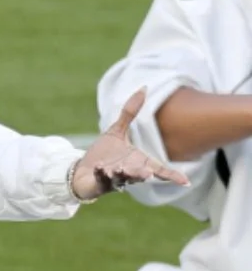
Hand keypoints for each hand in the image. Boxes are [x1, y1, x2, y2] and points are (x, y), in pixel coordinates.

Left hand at [72, 88, 190, 200]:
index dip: (172, 176)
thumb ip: (129, 113)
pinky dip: (101, 173)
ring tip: (121, 169)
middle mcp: (129, 172)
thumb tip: (143, 88)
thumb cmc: (104, 153)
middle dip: (143, 173)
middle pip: (140, 174)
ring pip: (122, 178)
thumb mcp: (116, 131)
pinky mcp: (99, 181)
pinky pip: (101, 178)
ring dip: (122, 174)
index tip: (186, 182)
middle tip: (148, 173)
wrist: (83, 169)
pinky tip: (99, 167)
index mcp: (138, 162)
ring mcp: (114, 178)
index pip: (158, 170)